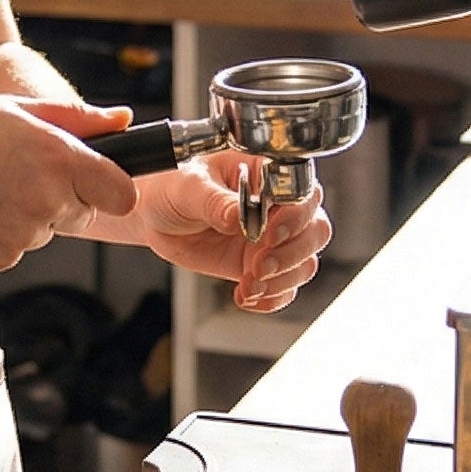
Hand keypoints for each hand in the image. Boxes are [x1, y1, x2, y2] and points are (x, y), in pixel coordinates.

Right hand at [0, 95, 136, 273]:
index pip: (121, 192)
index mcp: (55, 156)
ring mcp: (21, 235)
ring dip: (25, 216)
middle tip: (16, 172)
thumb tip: (123, 119)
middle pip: (82, 213)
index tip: (94, 181)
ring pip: (45, 232)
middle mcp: (44, 199)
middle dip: (62, 198)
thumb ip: (75, 118)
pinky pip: (14, 251)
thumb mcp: (12, 110)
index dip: (111, 187)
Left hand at [133, 152, 330, 310]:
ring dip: (282, 279)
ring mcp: (273, 238)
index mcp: (266, 173)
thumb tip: (237, 215)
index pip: (302, 191)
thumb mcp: (188, 187)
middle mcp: (278, 205)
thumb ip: (214, 201)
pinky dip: (273, 298)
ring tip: (249, 285)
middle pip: (316, 230)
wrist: (155, 216)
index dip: (295, 215)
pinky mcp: (261, 265)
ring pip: (305, 262)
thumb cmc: (173, 185)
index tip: (269, 232)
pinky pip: (285, 288)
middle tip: (258, 265)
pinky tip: (249, 297)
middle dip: (291, 253)